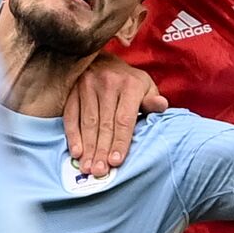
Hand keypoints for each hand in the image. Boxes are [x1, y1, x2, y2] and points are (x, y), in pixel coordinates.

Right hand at [64, 53, 166, 176]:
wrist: (104, 60)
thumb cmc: (129, 82)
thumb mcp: (146, 87)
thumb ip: (153, 101)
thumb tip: (162, 106)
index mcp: (130, 85)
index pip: (124, 119)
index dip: (120, 141)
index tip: (116, 162)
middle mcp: (108, 83)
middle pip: (105, 123)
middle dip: (102, 150)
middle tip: (99, 172)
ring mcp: (88, 85)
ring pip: (88, 122)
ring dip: (88, 147)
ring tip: (88, 168)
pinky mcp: (73, 90)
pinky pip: (71, 115)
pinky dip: (73, 135)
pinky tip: (76, 152)